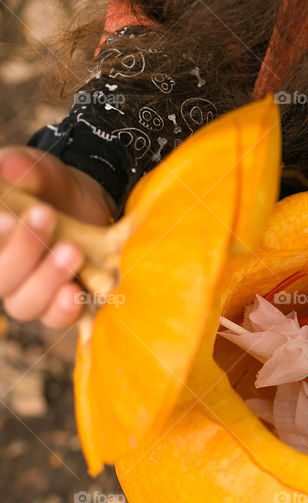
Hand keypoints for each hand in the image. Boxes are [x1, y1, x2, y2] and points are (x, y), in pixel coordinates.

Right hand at [0, 147, 115, 328]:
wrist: (89, 201)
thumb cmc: (48, 186)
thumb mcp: (36, 169)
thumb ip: (21, 168)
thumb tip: (10, 168)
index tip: (7, 217)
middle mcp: (4, 272)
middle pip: (1, 281)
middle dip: (20, 251)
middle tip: (44, 215)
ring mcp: (33, 292)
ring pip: (25, 305)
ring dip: (46, 279)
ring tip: (71, 250)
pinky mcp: (65, 302)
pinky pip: (58, 318)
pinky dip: (65, 309)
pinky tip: (75, 292)